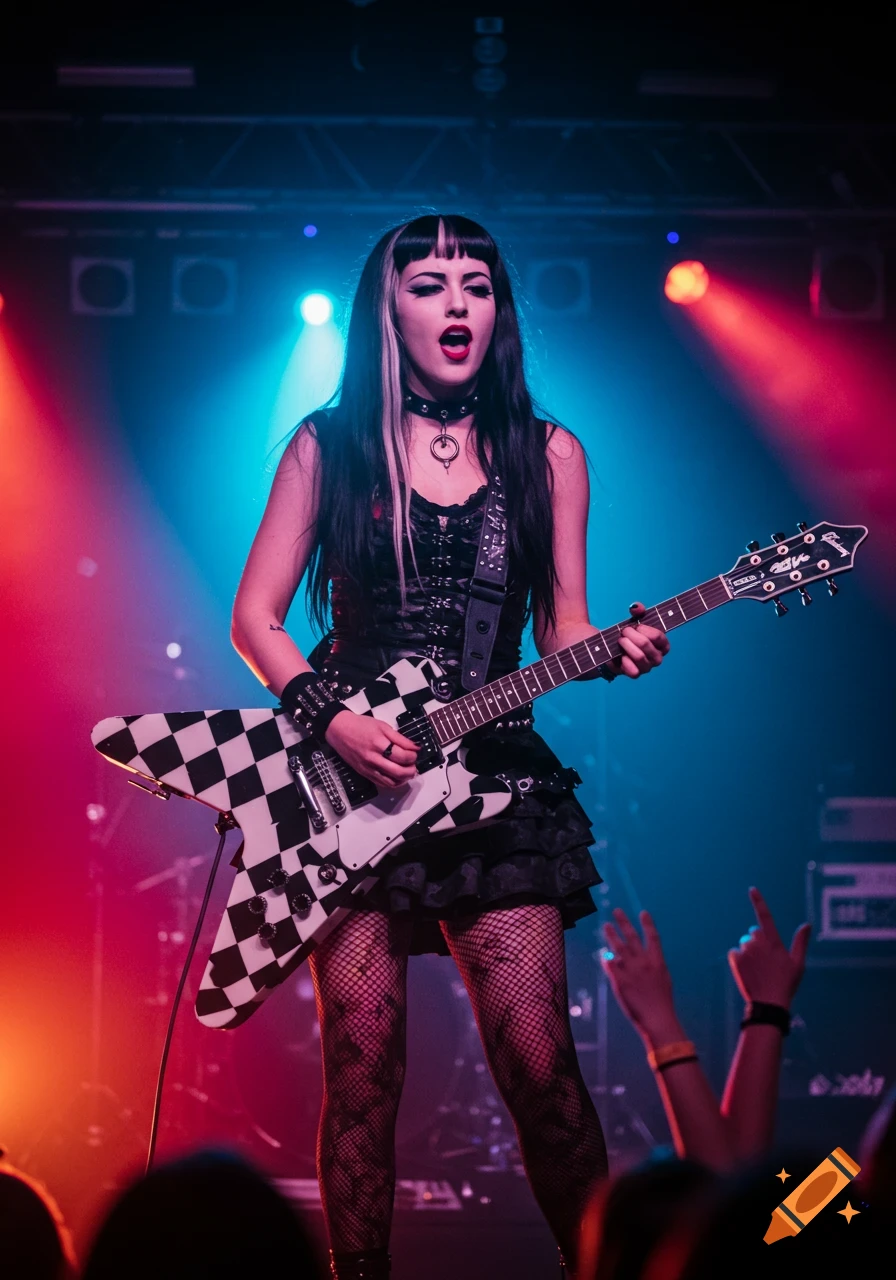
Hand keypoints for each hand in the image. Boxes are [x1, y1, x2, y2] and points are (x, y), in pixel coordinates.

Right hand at [324, 711, 418, 789]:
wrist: (339, 730)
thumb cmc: (361, 725)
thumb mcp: (383, 726)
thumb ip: (400, 738)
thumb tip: (415, 747)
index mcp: (378, 744)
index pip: (402, 756)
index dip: (413, 756)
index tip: (416, 752)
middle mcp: (373, 758)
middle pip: (398, 771)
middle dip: (411, 769)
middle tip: (414, 763)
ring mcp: (368, 768)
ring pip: (391, 781)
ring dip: (404, 779)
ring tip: (408, 771)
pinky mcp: (364, 773)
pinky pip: (382, 783)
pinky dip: (393, 782)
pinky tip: (398, 776)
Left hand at [601, 908, 682, 1045]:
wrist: (657, 1019)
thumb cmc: (662, 1001)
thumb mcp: (662, 979)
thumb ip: (652, 965)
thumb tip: (641, 956)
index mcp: (657, 961)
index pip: (653, 937)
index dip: (648, 924)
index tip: (643, 912)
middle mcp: (644, 962)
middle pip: (632, 937)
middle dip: (624, 923)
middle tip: (617, 911)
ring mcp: (631, 971)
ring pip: (619, 947)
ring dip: (612, 935)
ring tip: (606, 925)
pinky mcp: (620, 981)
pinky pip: (610, 965)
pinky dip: (606, 958)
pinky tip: (602, 953)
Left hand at [607, 602, 670, 679]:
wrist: (611, 649)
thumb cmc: (628, 635)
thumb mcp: (634, 620)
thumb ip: (638, 611)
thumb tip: (636, 607)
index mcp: (662, 644)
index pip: (658, 636)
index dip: (644, 629)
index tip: (635, 626)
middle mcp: (657, 658)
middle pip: (645, 644)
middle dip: (631, 635)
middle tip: (624, 632)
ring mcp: (647, 667)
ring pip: (639, 657)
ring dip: (626, 645)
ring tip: (620, 641)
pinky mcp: (635, 674)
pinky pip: (633, 671)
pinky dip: (625, 662)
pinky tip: (620, 656)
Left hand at [727, 887, 810, 1008]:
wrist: (768, 1002)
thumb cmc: (786, 984)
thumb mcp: (798, 963)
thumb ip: (801, 942)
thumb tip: (807, 925)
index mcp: (773, 941)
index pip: (765, 916)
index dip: (759, 901)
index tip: (752, 889)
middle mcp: (757, 942)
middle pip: (754, 934)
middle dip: (758, 942)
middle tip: (767, 961)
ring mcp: (745, 950)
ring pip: (744, 944)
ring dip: (749, 952)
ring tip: (758, 970)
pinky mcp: (735, 959)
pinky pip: (734, 953)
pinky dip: (739, 959)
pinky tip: (747, 971)